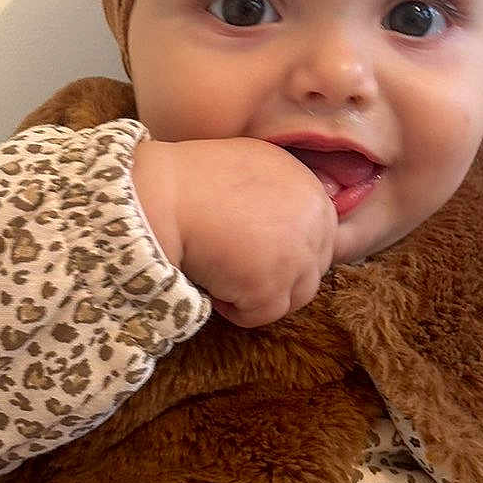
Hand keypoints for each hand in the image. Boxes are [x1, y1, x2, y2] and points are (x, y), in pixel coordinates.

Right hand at [132, 137, 336, 327]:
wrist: (163, 196)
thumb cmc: (194, 179)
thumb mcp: (254, 167)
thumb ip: (283, 193)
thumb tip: (288, 227)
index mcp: (309, 190)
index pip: (320, 237)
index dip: (287, 250)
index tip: (255, 251)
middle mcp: (314, 222)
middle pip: (311, 270)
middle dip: (278, 276)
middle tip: (237, 267)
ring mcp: (296, 257)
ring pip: (293, 298)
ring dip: (259, 294)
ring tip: (223, 276)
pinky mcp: (271, 287)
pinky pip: (261, 315)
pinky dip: (235, 309)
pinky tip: (211, 285)